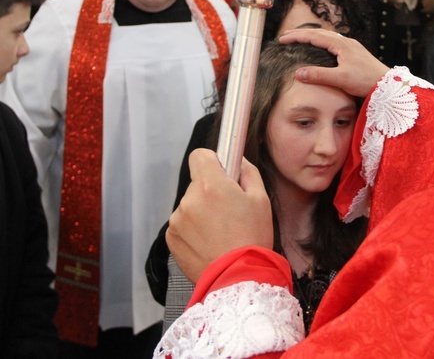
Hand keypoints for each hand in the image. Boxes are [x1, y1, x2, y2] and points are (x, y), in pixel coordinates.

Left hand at [166, 148, 273, 282]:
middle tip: (229, 211)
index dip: (212, 161)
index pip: (199, 155)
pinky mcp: (172, 237)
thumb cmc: (252, 239)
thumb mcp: (261, 200)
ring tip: (220, 232)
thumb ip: (248, 172)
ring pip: (190, 205)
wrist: (238, 278)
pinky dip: (193, 230)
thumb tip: (238, 161)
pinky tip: (209, 243)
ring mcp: (177, 220)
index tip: (221, 171)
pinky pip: (182, 224)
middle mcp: (189, 200)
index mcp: (210, 186)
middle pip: (197, 184)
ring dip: (201, 213)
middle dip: (211, 192)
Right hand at [278, 29, 389, 97]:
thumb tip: (297, 72)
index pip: (314, 36)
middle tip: (285, 36)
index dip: (296, 37)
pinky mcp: (354, 53)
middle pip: (319, 33)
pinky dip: (321, 41)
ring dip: (311, 36)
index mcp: (341, 45)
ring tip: (299, 38)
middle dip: (301, 34)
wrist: (387, 85)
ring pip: (327, 36)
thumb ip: (319, 75)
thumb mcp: (340, 79)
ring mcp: (351, 46)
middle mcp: (346, 42)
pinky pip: (333, 41)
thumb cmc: (366, 81)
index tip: (282, 39)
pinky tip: (320, 47)